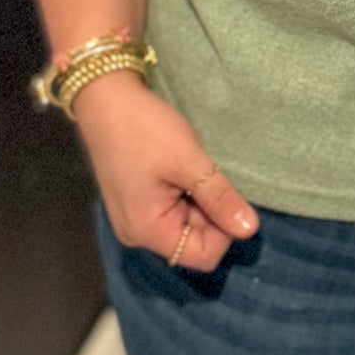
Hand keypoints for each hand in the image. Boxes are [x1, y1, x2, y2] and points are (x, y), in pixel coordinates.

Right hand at [71, 69, 258, 269]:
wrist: (104, 98)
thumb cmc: (144, 129)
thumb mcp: (188, 161)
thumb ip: (219, 198)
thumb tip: (250, 230)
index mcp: (147, 231)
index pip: (204, 255)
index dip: (223, 230)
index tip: (221, 193)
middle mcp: (138, 235)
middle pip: (193, 242)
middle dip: (210, 212)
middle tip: (202, 174)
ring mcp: (134, 220)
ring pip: (185, 226)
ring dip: (198, 201)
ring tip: (187, 168)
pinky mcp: (136, 204)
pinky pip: (171, 212)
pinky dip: (185, 195)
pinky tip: (178, 169)